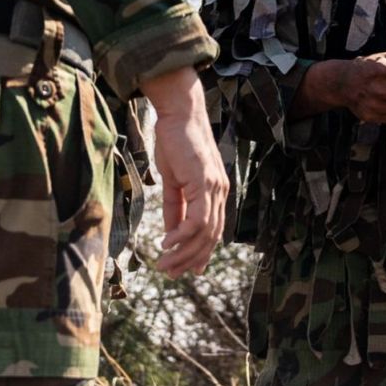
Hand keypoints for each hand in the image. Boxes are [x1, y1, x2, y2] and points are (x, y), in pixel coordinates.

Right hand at [140, 67, 228, 277]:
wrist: (179, 113)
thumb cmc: (175, 141)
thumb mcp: (173, 180)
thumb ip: (176, 206)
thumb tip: (171, 232)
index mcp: (215, 191)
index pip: (213, 229)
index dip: (201, 251)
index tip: (187, 269)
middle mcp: (220, 191)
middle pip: (211, 236)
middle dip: (190, 258)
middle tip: (171, 273)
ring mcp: (214, 187)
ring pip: (205, 231)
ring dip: (184, 252)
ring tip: (165, 264)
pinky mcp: (204, 182)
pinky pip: (197, 218)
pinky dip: (182, 234)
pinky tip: (167, 243)